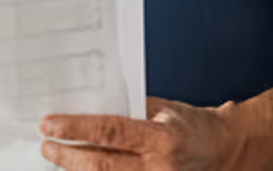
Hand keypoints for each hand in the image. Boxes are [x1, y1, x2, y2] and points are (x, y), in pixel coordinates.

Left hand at [39, 98, 248, 170]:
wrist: (226, 150)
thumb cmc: (192, 126)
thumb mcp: (163, 110)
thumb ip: (128, 111)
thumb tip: (86, 109)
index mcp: (163, 138)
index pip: (109, 132)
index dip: (75, 129)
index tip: (49, 124)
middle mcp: (160, 167)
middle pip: (101, 165)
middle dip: (67, 156)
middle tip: (45, 145)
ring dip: (77, 170)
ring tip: (57, 157)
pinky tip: (82, 170)